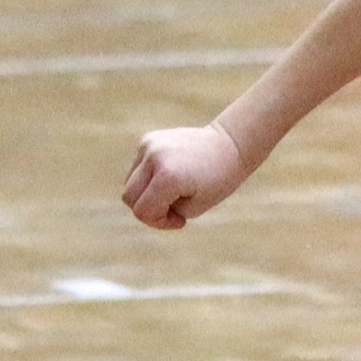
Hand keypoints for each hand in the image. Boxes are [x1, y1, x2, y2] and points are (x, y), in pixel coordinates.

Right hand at [123, 123, 247, 231]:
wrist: (230, 145)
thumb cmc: (217, 181)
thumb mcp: (191, 209)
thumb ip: (160, 211)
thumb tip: (137, 203)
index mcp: (167, 177)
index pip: (143, 211)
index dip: (158, 222)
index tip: (180, 220)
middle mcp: (154, 157)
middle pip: (129, 197)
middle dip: (148, 209)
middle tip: (173, 209)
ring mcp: (149, 145)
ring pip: (129, 183)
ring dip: (146, 193)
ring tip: (173, 191)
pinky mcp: (148, 139)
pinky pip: (136, 168)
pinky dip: (148, 177)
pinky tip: (171, 173)